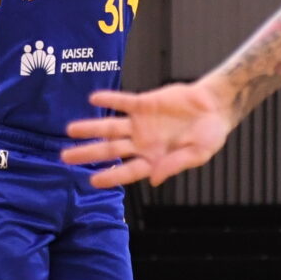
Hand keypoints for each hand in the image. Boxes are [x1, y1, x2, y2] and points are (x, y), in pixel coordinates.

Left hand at [64, 80, 232, 187]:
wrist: (215, 107)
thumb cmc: (209, 135)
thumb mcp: (197, 155)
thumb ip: (174, 165)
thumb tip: (154, 180)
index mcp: (154, 159)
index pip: (127, 170)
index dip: (111, 176)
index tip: (92, 180)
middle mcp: (142, 143)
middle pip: (110, 150)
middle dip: (87, 153)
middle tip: (64, 158)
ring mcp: (141, 123)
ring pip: (110, 127)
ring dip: (90, 127)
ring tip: (70, 130)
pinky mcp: (144, 104)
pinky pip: (123, 102)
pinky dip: (109, 99)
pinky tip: (93, 99)